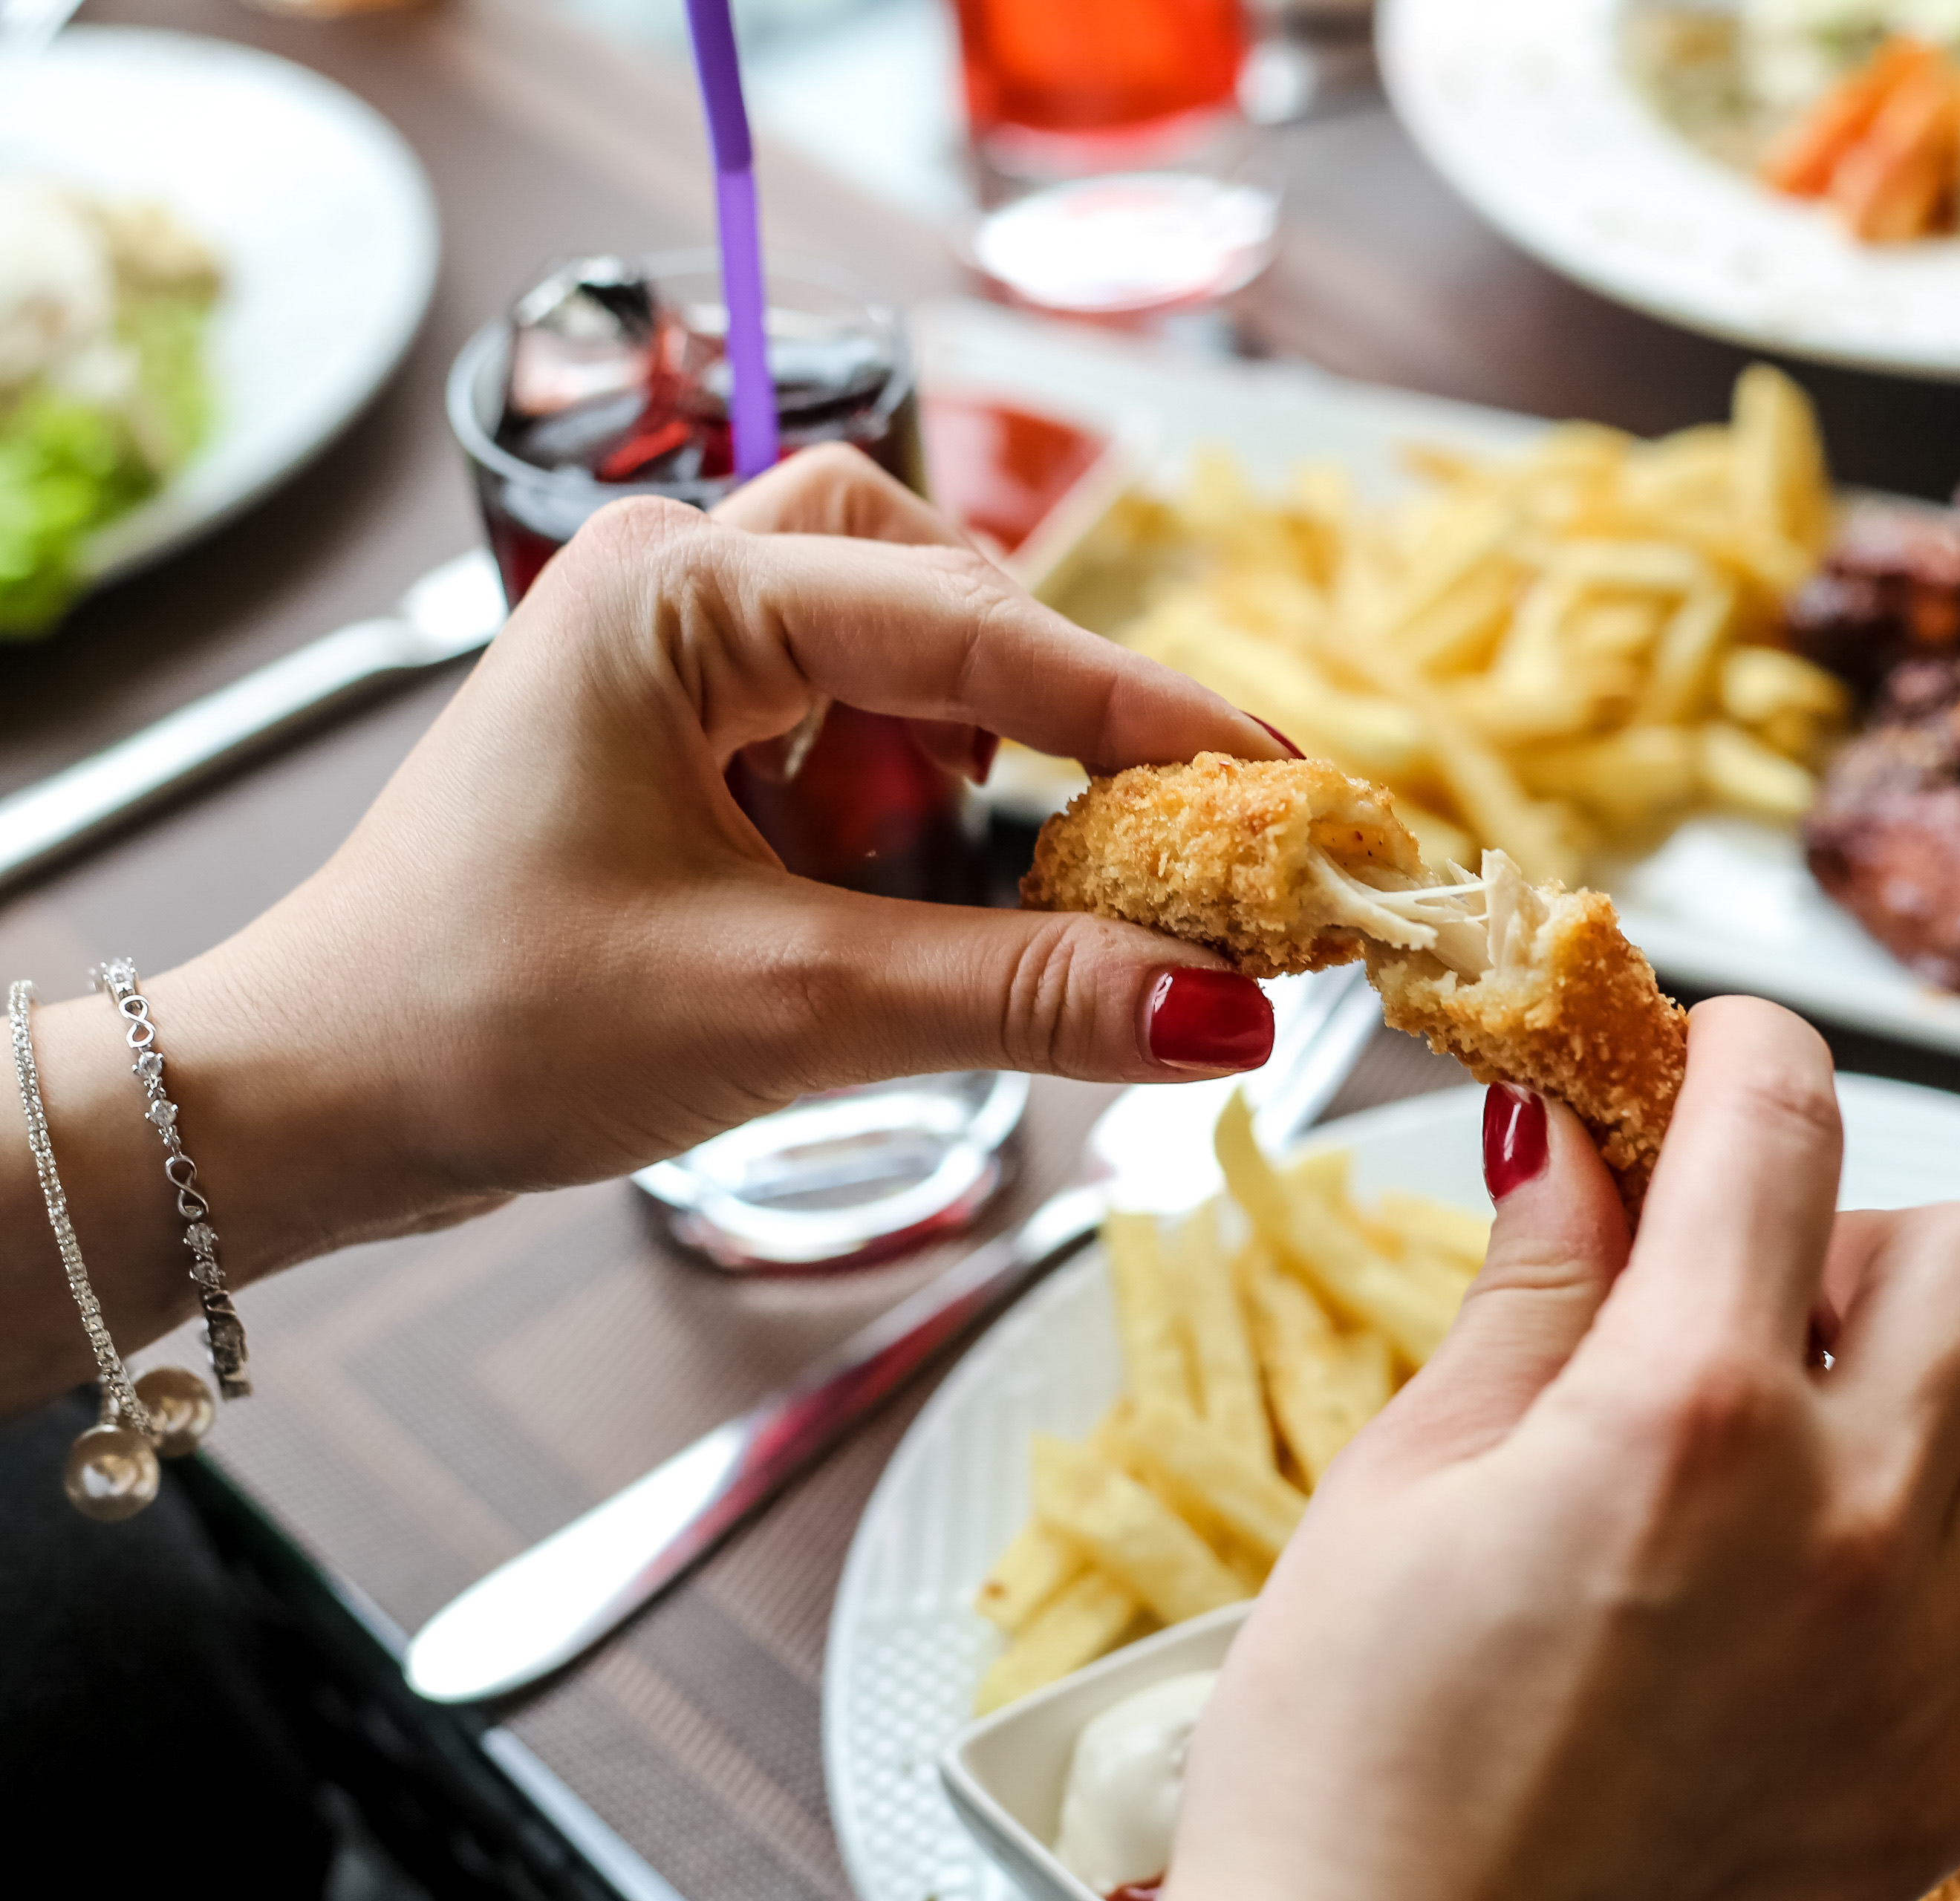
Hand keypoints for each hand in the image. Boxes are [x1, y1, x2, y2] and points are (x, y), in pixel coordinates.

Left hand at [2, 448, 1290, 1409]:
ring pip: (896, 641)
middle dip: (1044, 705)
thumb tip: (1228, 1015)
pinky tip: (900, 879)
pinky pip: (844, 714)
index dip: (1143, 711)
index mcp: (674, 599)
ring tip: (978, 875)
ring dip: (967, 750)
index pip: (970, 627)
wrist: (307, 1101)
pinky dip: (908, 789)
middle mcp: (672, 582)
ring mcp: (667, 647)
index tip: (1285, 778)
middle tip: (1151, 824)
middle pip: (938, 584)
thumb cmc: (490, 1027)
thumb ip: (1019, 996)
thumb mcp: (784, 1010)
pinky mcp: (675, 725)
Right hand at [1167, 998, 1959, 1900]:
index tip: (1718, 1056)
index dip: (1745, 1047)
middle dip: (1867, 1236)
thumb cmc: (1352, 1759)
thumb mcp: (1403, 1477)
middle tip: (1763, 1298)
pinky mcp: (1957, 1798)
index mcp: (1680, 1414)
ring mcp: (1923, 1664)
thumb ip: (1530, 1289)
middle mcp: (1840, 1521)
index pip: (1781, 1123)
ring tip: (1865, 1440)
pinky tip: (1943, 1608)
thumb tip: (1576, 1139)